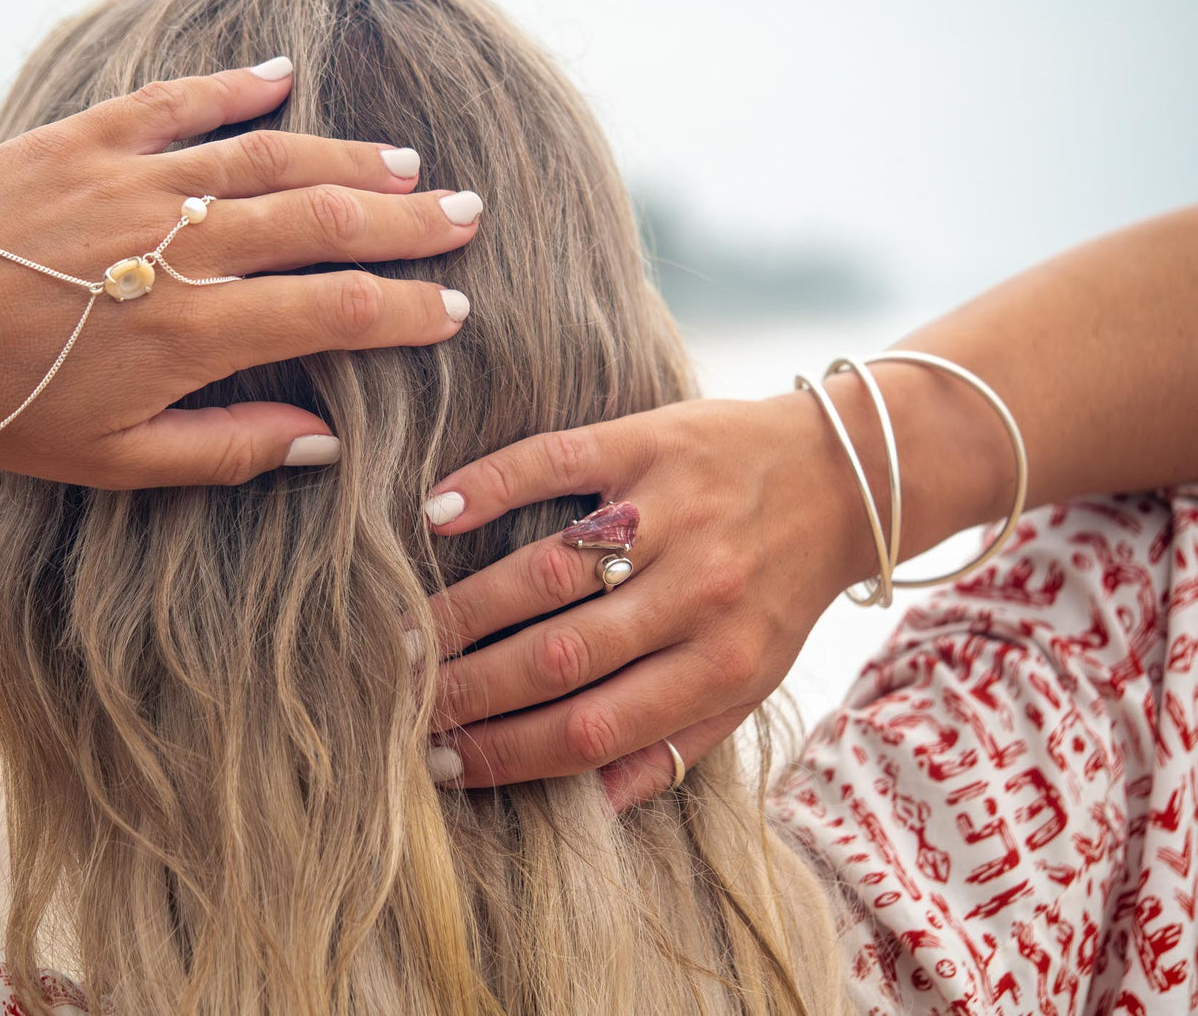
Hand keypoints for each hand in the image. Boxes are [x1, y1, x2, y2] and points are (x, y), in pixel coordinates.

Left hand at [0, 58, 479, 493]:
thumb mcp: (116, 461)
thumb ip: (229, 449)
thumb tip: (325, 440)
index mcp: (194, 331)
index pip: (338, 311)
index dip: (409, 310)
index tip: (455, 311)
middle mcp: (179, 246)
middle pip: (323, 220)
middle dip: (407, 220)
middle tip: (466, 213)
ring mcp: (134, 182)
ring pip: (268, 156)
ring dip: (347, 156)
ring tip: (407, 161)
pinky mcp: (85, 141)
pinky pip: (178, 102)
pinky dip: (237, 86)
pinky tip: (286, 76)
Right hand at [417, 366, 1003, 810]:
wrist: (846, 476)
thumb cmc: (779, 591)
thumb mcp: (751, 683)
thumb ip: (676, 746)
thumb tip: (587, 808)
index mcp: (719, 666)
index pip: (593, 729)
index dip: (506, 753)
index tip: (442, 763)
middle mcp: (698, 594)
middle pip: (561, 657)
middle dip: (469, 689)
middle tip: (404, 701)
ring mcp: (672, 513)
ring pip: (549, 570)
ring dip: (466, 606)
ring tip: (405, 633)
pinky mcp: (650, 442)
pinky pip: (558, 462)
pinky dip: (493, 484)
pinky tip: (437, 512)